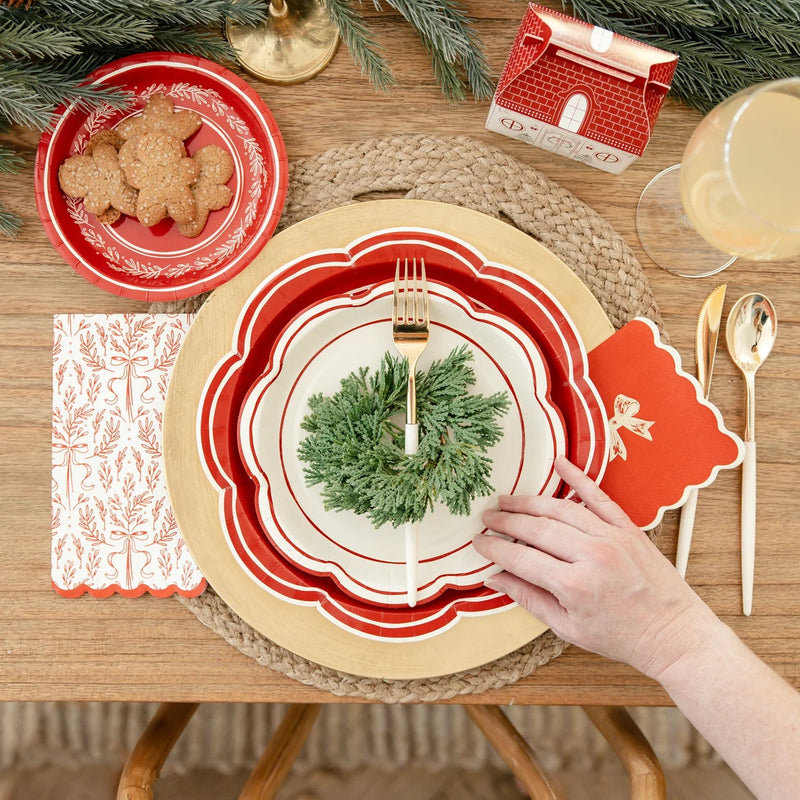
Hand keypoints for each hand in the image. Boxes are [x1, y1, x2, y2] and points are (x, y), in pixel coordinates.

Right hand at [473, 456, 719, 679]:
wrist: (673, 634)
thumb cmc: (621, 637)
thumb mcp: (568, 628)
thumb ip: (529, 598)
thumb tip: (495, 578)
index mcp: (574, 586)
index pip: (520, 557)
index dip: (494, 548)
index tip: (478, 542)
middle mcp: (592, 556)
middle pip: (537, 528)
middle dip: (506, 520)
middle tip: (487, 517)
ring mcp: (612, 538)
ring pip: (560, 508)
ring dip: (529, 501)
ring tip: (508, 500)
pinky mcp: (628, 528)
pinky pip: (598, 496)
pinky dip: (578, 477)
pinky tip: (559, 464)